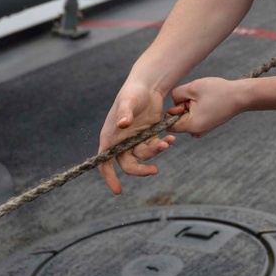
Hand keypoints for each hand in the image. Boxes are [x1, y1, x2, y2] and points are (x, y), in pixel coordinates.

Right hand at [98, 80, 173, 194]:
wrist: (148, 85)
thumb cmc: (133, 92)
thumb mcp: (128, 101)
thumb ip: (124, 113)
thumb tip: (122, 124)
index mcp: (110, 137)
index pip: (104, 162)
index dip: (109, 177)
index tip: (118, 190)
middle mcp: (121, 141)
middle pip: (128, 164)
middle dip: (140, 170)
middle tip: (154, 171)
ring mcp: (135, 139)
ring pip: (144, 156)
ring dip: (155, 152)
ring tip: (167, 143)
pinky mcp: (148, 136)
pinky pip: (155, 147)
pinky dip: (163, 145)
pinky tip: (171, 139)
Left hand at [168, 77, 245, 137]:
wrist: (240, 96)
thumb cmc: (218, 91)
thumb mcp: (192, 88)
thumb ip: (176, 95)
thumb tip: (174, 104)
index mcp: (192, 126)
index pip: (169, 124)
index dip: (172, 111)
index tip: (184, 101)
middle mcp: (196, 132)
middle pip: (178, 121)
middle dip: (182, 108)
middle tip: (197, 98)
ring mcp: (203, 130)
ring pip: (186, 118)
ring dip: (190, 107)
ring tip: (204, 100)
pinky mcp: (207, 126)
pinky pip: (194, 118)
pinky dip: (197, 110)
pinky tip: (208, 103)